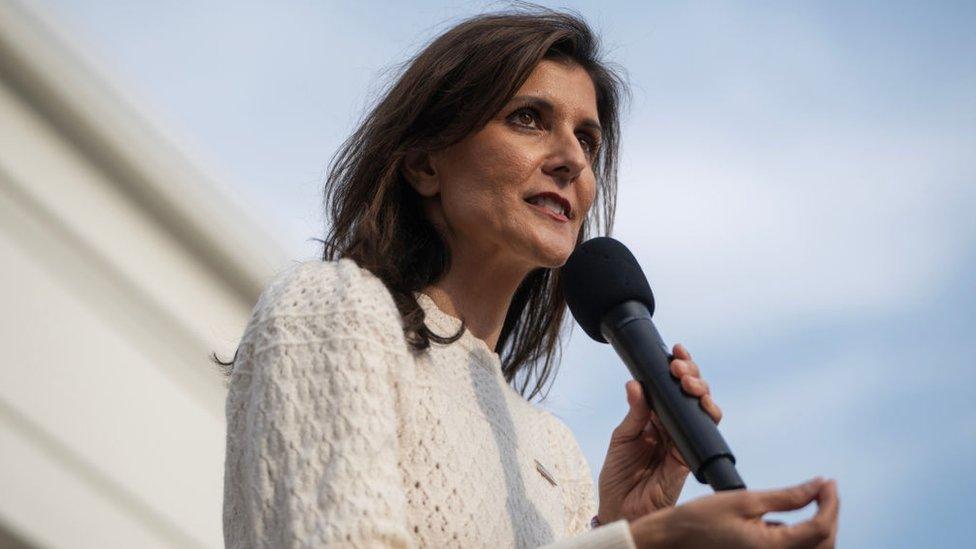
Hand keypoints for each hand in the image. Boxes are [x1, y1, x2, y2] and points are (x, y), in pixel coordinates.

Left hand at [597, 343, 722, 523]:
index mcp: (654, 417)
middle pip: (690, 393)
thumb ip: (634, 413)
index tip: (676, 350)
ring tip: (687, 381)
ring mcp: (683, 439)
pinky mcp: (690, 456)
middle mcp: (672, 425)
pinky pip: (704, 433)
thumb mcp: (621, 438)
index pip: (670, 387)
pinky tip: (700, 403)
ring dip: (700, 391)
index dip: (678, 367)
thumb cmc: (618, 474)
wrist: (621, 508)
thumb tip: (635, 383)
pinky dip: (706, 416)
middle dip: (690, 374)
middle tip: (679, 366)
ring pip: (702, 409)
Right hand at [630, 478, 839, 548]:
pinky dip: (803, 538)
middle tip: (823, 489)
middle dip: (830, 514)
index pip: (821, 527)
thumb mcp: (744, 500)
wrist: (674, 543)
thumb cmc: (700, 521)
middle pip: (825, 543)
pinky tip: (789, 520)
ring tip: (812, 501)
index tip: (828, 482)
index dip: (831, 502)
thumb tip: (819, 485)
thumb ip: (786, 496)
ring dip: (820, 528)